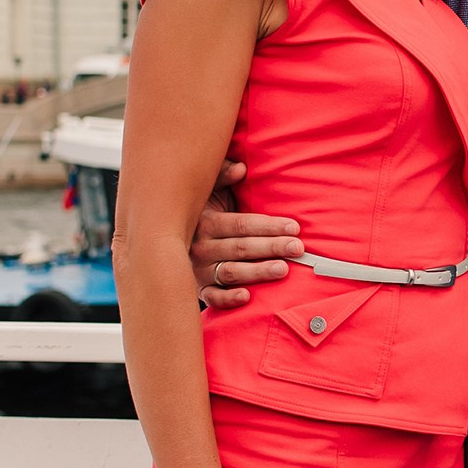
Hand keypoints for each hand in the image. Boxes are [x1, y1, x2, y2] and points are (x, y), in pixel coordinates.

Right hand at [190, 160, 300, 308]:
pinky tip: (247, 297)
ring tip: (283, 269)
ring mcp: (199, 270)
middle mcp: (200, 247)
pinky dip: (227, 299)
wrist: (170, 238)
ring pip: (231, 272)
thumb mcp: (210, 189)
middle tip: (297, 248)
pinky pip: (212, 297)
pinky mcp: (200, 288)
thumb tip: (241, 168)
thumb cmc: (204, 209)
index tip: (294, 227)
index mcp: (205, 222)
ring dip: (258, 272)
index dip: (269, 226)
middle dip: (272, 247)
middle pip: (241, 248)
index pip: (241, 224)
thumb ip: (222, 175)